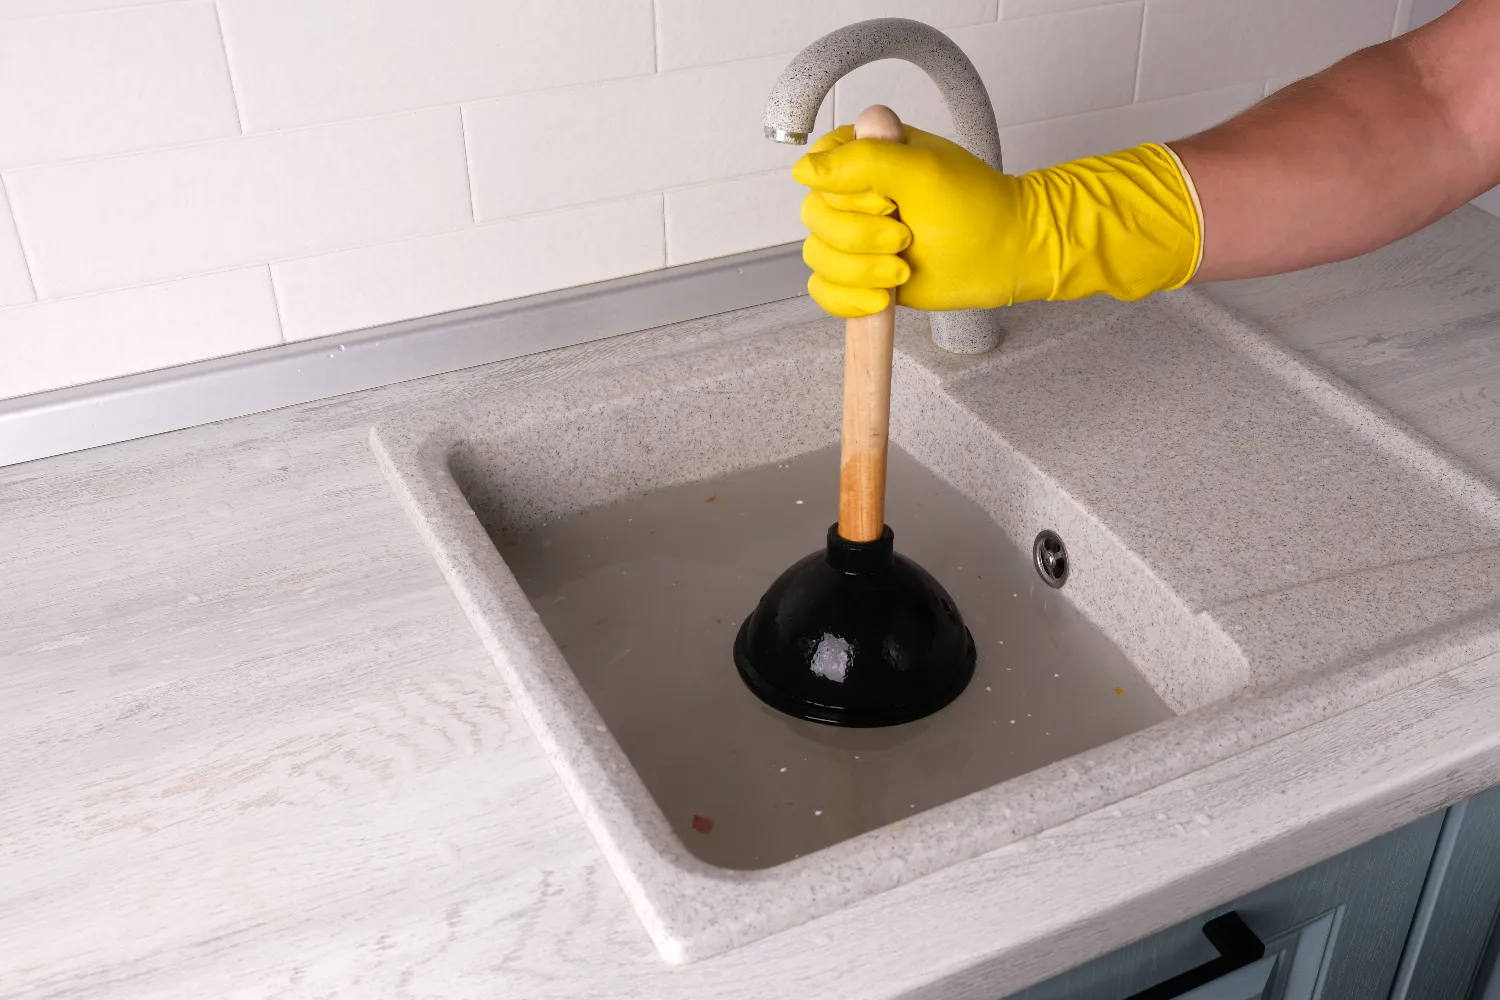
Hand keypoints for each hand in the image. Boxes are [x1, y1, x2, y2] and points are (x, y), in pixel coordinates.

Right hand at [792, 124, 1202, 318]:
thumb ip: (860, 161)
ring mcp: (853, 237)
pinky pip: (824, 291)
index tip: (889, 200)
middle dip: (860, 238)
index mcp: (861, 155)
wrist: (1006, 254)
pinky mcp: (859, 275)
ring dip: (861, 271)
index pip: (817, 174)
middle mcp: (851, 194)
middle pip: (814, 219)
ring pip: (818, 257)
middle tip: (905, 236)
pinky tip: (881, 299)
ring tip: (903, 269)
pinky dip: (848, 300)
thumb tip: (801, 170)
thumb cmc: (974, 206)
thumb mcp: (920, 171)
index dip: (849, 196)